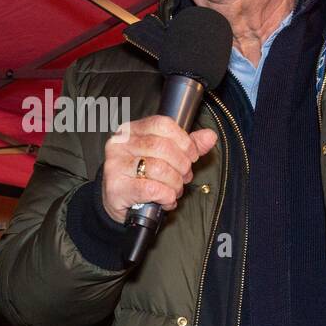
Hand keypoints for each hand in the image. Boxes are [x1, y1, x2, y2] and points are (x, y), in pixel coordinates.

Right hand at [101, 115, 217, 222]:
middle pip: (162, 147)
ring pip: (158, 169)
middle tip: (185, 177)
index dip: (184, 141)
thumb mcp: (164, 156)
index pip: (162, 124)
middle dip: (182, 165)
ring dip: (175, 184)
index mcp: (132, 130)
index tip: (192, 156)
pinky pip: (151, 189)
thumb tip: (210, 136)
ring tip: (175, 190)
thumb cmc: (141, 175)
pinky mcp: (116, 187)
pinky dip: (166, 196)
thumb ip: (187, 146)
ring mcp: (115, 165)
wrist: (117, 201)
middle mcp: (120, 144)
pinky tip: (166, 200)